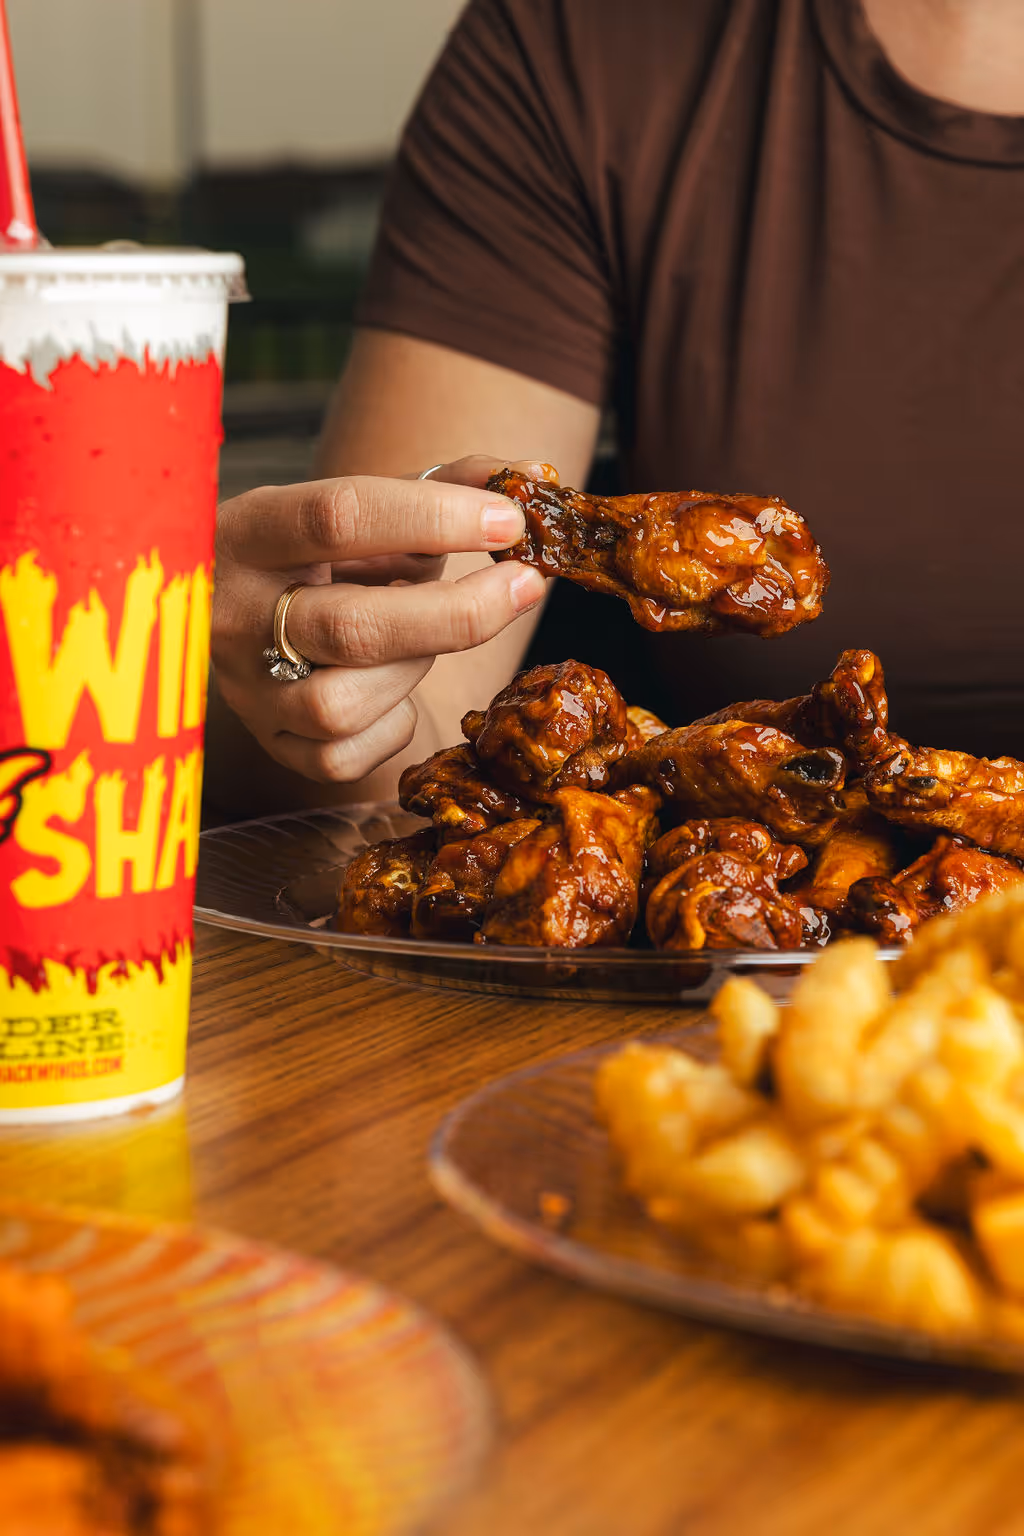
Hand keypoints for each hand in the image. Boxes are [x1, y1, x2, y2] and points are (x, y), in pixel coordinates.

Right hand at [212, 456, 547, 782]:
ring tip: (421, 637)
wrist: (245, 616)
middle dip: (458, 612)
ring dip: (411, 669)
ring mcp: (245, 689)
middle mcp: (233, 614)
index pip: (339, 517)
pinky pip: (344, 756)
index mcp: (247, 531)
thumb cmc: (326, 556)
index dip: (433, 517)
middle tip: (525, 584)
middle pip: (353, 627)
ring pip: (344, 703)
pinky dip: (389, 724)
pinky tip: (390, 688)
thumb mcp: (368, 509)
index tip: (507, 520)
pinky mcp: (269, 744)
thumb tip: (534, 475)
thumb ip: (445, 486)